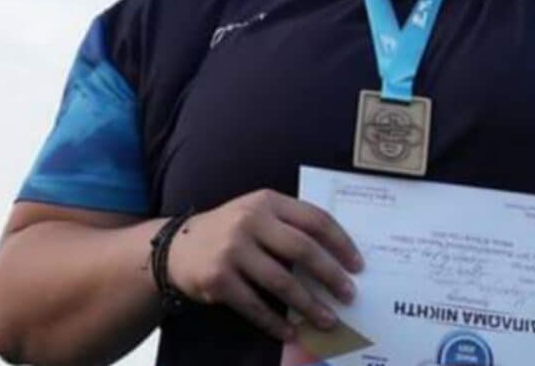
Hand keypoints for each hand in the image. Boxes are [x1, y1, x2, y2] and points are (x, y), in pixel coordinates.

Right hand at [165, 188, 363, 342]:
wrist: (177, 247)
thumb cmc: (230, 230)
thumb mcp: (257, 214)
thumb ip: (289, 225)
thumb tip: (335, 256)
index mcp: (267, 202)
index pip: (314, 219)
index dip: (340, 242)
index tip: (357, 265)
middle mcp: (250, 221)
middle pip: (302, 249)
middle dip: (330, 275)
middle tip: (349, 294)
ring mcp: (232, 250)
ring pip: (281, 282)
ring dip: (309, 305)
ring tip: (328, 319)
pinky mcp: (218, 279)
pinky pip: (254, 306)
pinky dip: (275, 322)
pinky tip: (291, 332)